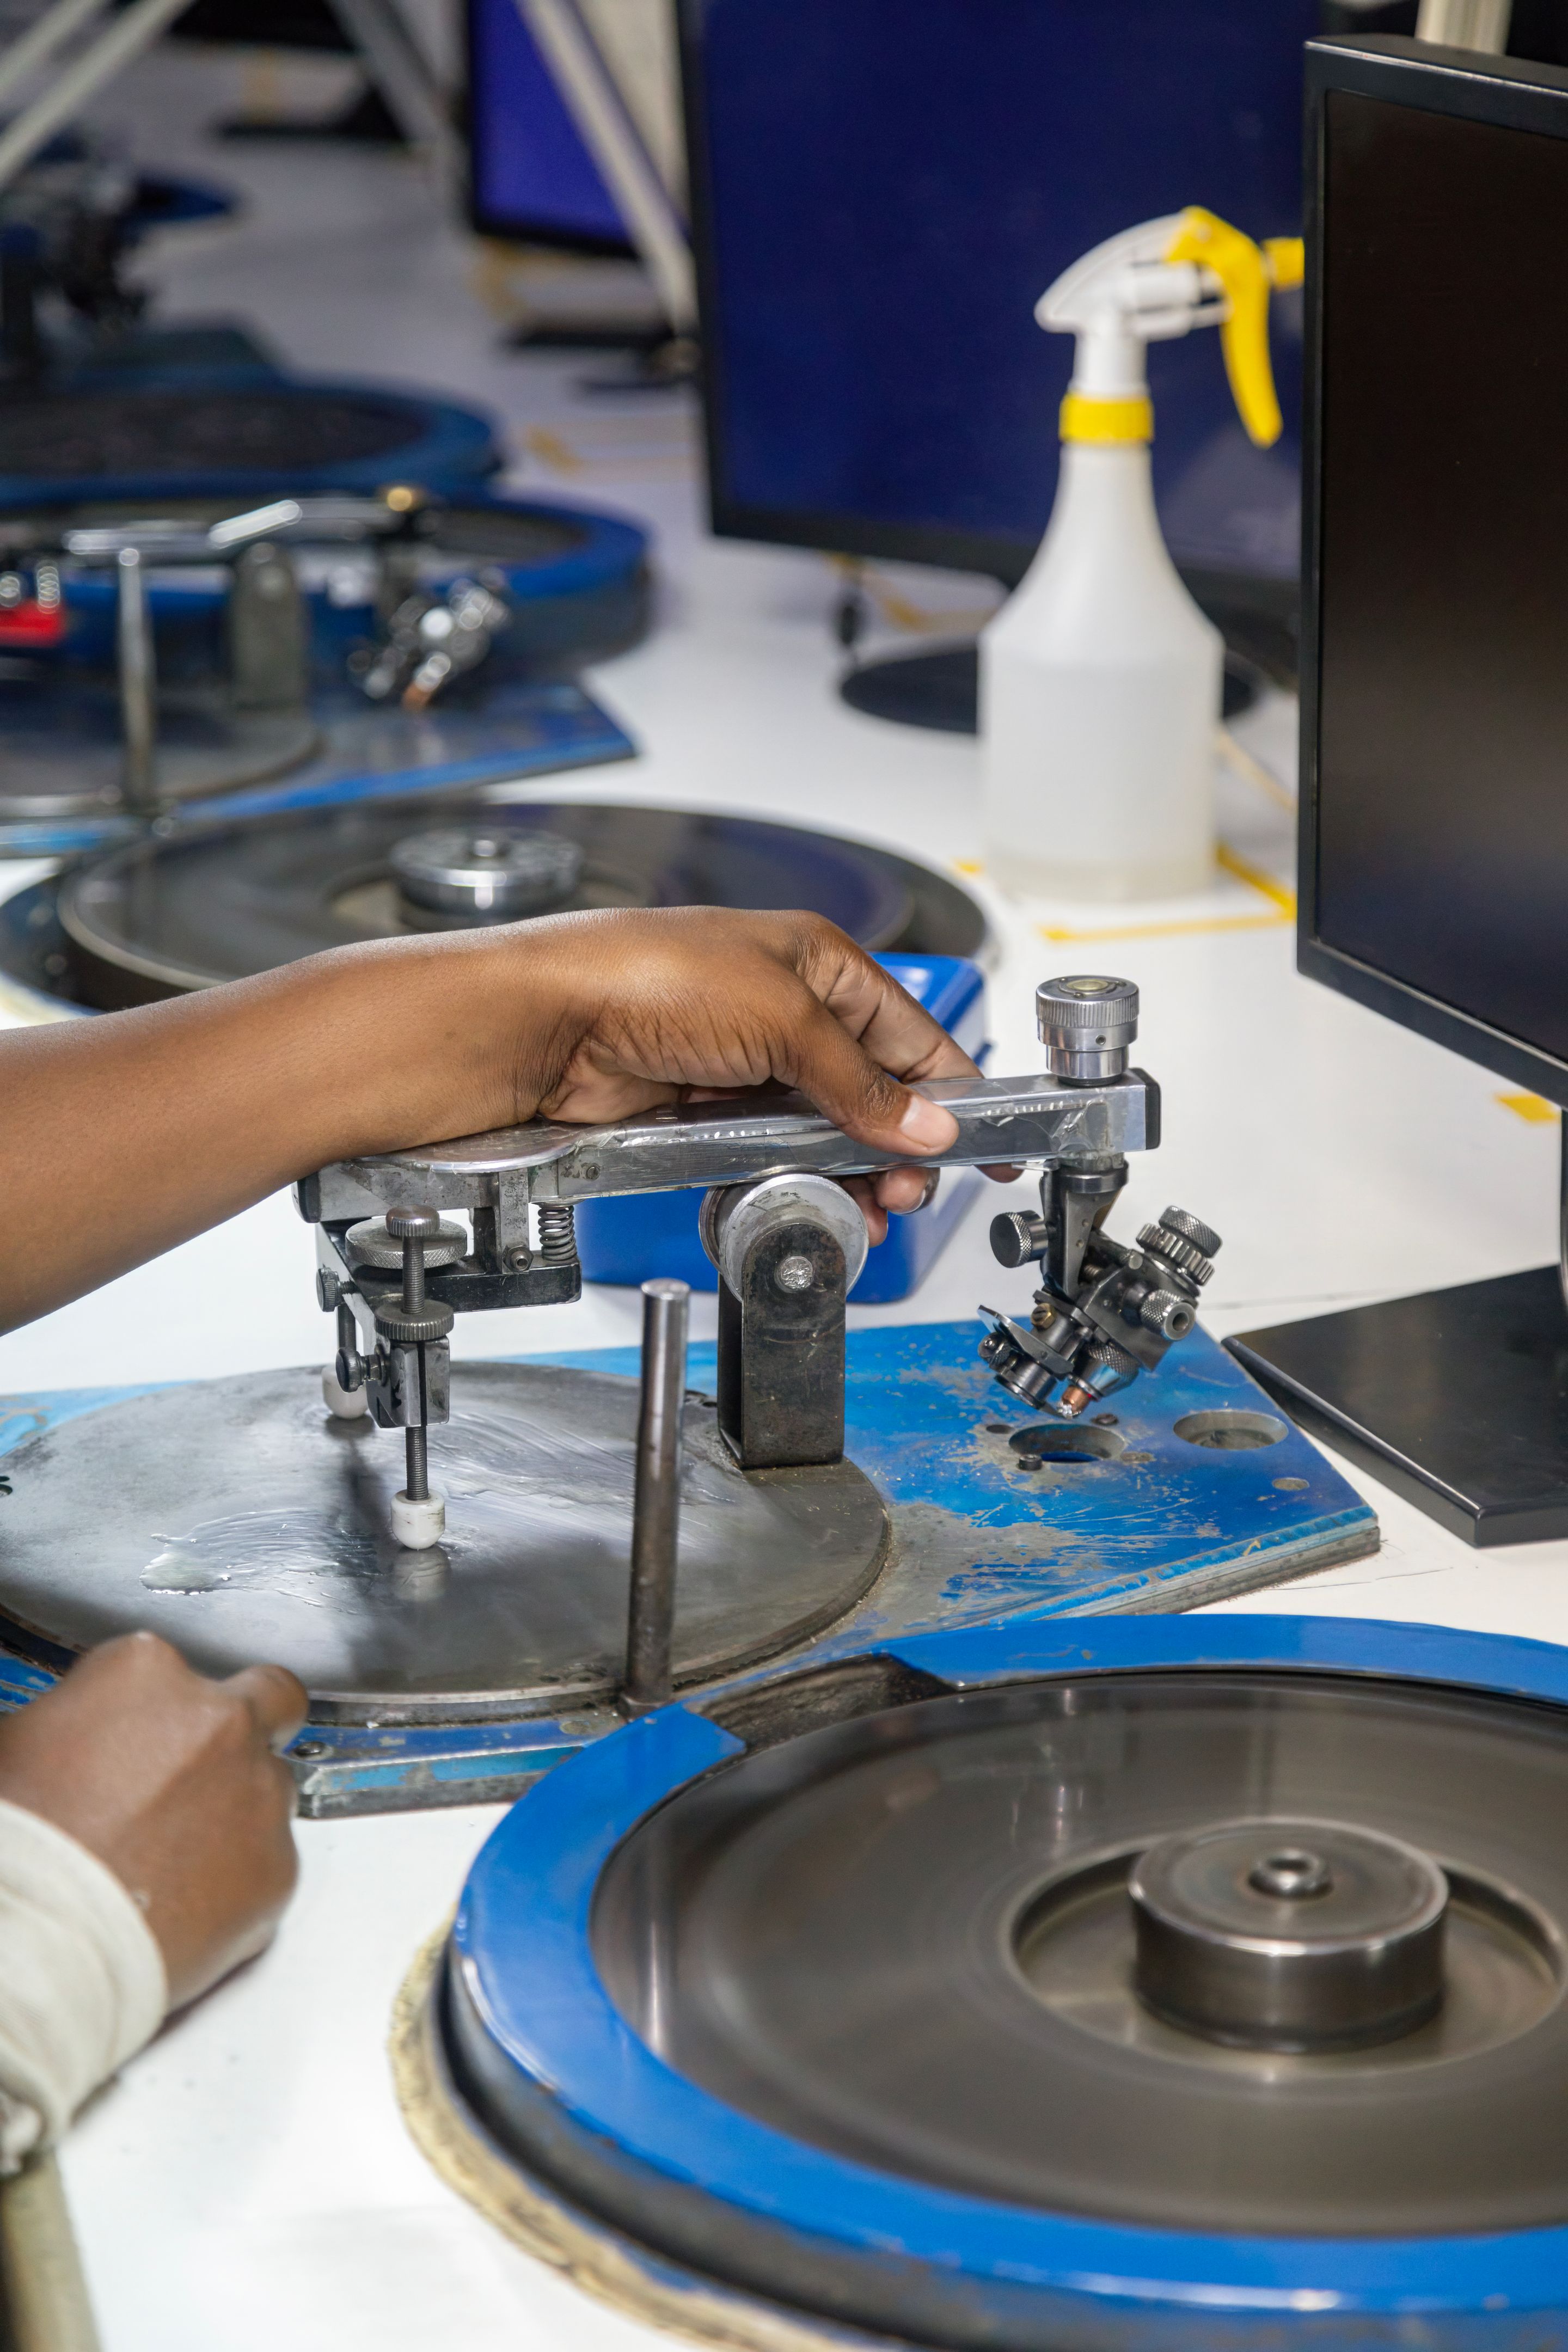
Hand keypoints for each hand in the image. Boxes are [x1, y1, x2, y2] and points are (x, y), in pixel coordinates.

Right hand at [0, 1633, 305, 2008]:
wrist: (38, 1948)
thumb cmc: (19, 1850)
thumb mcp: (14, 1747)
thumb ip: (70, 1721)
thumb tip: (72, 1734)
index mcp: (146, 1672)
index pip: (164, 1669)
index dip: (144, 1712)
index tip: (129, 1741)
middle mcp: (221, 1720)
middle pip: (267, 1697)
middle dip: (240, 1727)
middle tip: (197, 1772)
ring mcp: (260, 1793)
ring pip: (270, 1785)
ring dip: (237, 1809)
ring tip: (175, 1858)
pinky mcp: (279, 1868)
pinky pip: (271, 1862)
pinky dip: (239, 1879)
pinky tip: (187, 1904)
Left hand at [499, 909, 982, 1242]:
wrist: (543, 1024)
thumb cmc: (646, 977)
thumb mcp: (782, 1018)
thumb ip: (859, 1081)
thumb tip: (927, 1125)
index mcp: (817, 964)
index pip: (910, 1034)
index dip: (950, 1093)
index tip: (984, 1146)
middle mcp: (784, 1012)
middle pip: (871, 1092)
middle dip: (899, 1146)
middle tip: (907, 1191)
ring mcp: (744, 1066)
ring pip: (822, 1132)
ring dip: (849, 1174)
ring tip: (863, 1208)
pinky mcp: (705, 1113)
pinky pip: (770, 1156)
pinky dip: (794, 1183)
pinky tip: (808, 1203)